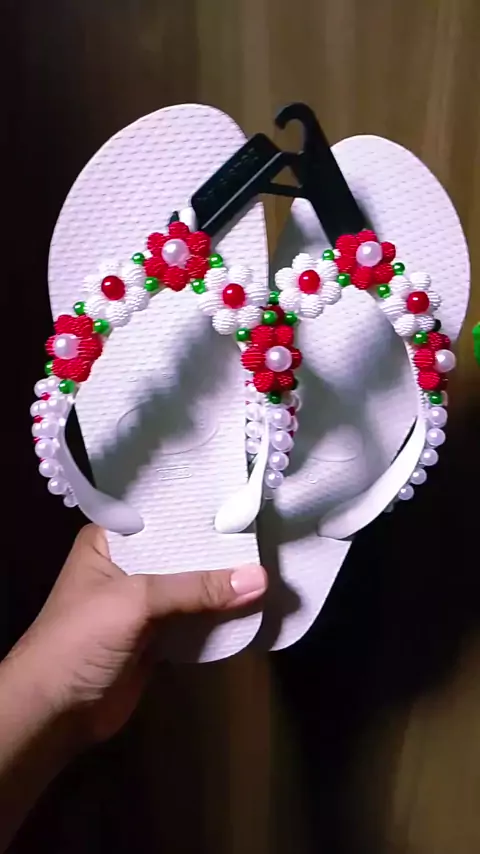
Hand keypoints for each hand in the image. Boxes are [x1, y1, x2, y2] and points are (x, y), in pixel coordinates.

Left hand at [10, 524, 266, 743]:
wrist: (55, 712)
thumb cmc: (82, 639)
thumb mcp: (137, 600)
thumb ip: (197, 588)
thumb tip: (262, 578)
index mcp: (109, 541)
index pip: (162, 514)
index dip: (199, 511)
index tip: (243, 503)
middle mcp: (127, 565)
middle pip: (182, 551)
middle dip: (219, 549)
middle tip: (267, 534)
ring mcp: (142, 602)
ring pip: (191, 586)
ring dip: (223, 584)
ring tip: (271, 565)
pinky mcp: (156, 636)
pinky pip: (195, 618)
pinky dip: (220, 615)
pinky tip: (254, 604)